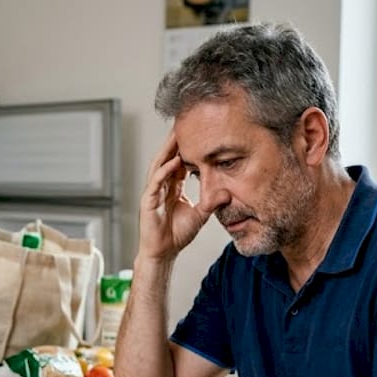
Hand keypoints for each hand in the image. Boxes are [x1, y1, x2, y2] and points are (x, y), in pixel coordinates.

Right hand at [137, 132, 225, 261]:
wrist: (163, 253)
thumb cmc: (177, 235)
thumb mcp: (200, 215)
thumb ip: (212, 203)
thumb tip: (228, 193)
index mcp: (171, 187)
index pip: (178, 162)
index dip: (186, 148)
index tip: (196, 133)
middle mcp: (161, 186)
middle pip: (167, 158)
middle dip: (175, 141)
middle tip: (184, 123)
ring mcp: (153, 193)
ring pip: (159, 165)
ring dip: (168, 150)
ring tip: (177, 134)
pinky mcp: (148, 202)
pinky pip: (156, 182)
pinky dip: (165, 171)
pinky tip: (174, 161)